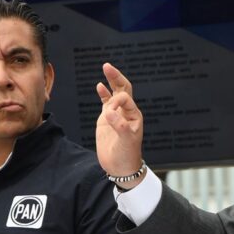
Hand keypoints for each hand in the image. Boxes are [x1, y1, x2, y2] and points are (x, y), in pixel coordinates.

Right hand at [96, 63, 144, 183]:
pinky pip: (106, 102)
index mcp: (134, 115)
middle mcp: (126, 112)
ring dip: (111, 81)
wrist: (120, 167)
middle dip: (116, 77)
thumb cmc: (126, 155)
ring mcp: (116, 115)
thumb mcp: (126, 141)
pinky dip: (103, 93)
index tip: (108, 114)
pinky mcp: (107, 120)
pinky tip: (100, 85)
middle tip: (107, 66)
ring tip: (106, 67)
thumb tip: (108, 112)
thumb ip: (119, 126)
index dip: (114, 102)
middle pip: (123, 89)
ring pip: (114, 93)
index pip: (124, 98)